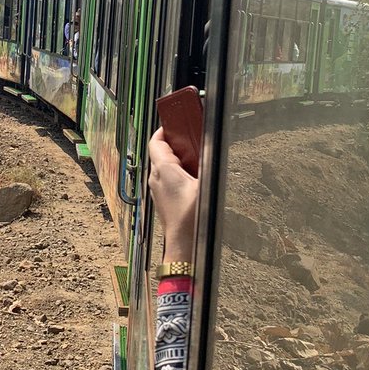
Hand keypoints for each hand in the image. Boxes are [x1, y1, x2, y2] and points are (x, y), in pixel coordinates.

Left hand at [148, 128, 198, 261]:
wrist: (184, 246)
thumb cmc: (192, 217)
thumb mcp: (206, 183)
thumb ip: (209, 161)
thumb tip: (213, 145)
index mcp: (163, 169)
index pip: (157, 140)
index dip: (166, 129)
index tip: (177, 122)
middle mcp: (155, 178)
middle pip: (161, 152)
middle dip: (176, 143)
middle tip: (194, 139)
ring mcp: (157, 190)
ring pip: (164, 166)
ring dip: (179, 160)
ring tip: (198, 159)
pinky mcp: (163, 201)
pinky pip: (168, 180)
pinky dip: (179, 174)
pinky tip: (195, 180)